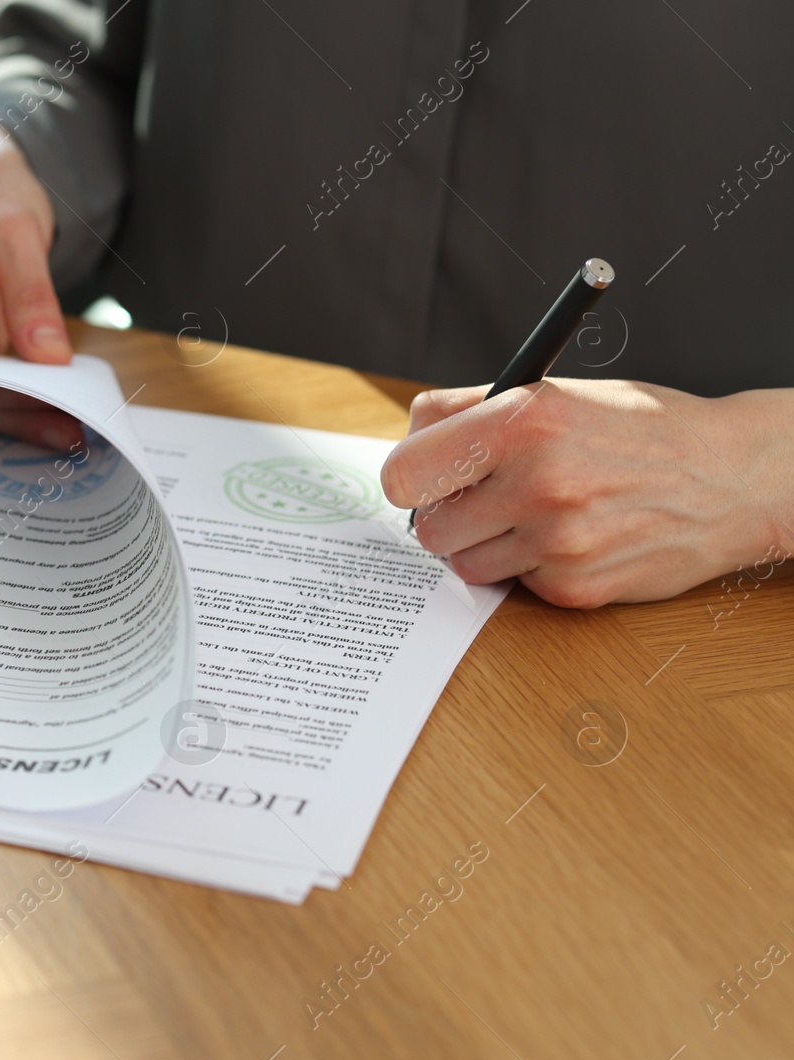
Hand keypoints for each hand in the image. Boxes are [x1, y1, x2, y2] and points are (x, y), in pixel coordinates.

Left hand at [380, 378, 793, 607]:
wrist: (734, 476)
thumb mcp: (554, 393)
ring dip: (486, 546)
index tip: (424, 479)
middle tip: (483, 500)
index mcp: (522, 418)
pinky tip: (572, 538)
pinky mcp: (574, 587)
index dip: (409, 479)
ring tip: (533, 516)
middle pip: (428, 527)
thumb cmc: (638, 429)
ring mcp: (557, 540)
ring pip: (464, 563)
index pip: (404, 471)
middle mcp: (538, 480)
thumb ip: (471, 411)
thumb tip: (406, 438)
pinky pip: (514, 585)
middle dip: (448, 516)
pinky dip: (531, 567)